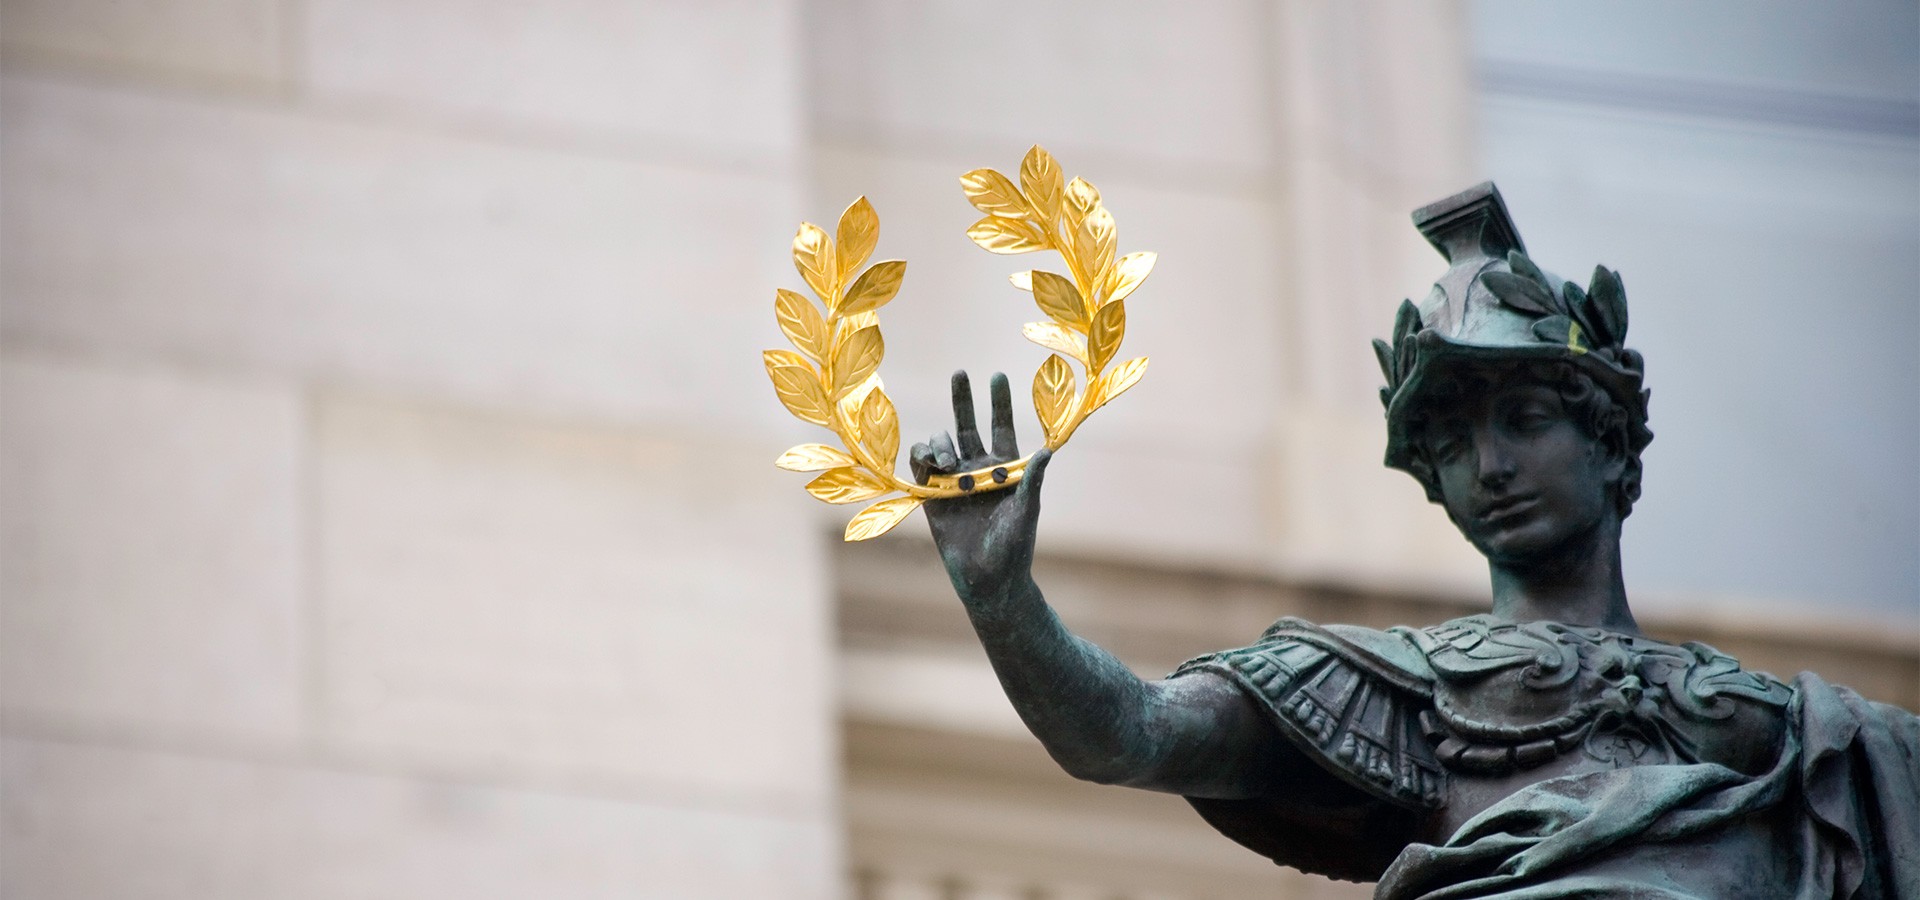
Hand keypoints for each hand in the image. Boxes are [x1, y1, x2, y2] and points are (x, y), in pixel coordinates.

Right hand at [910, 371, 1051, 601]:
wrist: (988, 579)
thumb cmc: (1015, 546)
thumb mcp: (1027, 510)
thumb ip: (1031, 480)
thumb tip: (1046, 451)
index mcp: (1005, 468)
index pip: (1000, 426)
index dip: (999, 402)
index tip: (996, 376)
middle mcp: (978, 469)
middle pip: (968, 424)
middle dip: (963, 399)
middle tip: (960, 373)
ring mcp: (954, 481)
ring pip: (942, 443)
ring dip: (942, 442)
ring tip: (949, 460)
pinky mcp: (932, 497)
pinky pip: (921, 467)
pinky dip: (922, 458)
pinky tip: (930, 462)